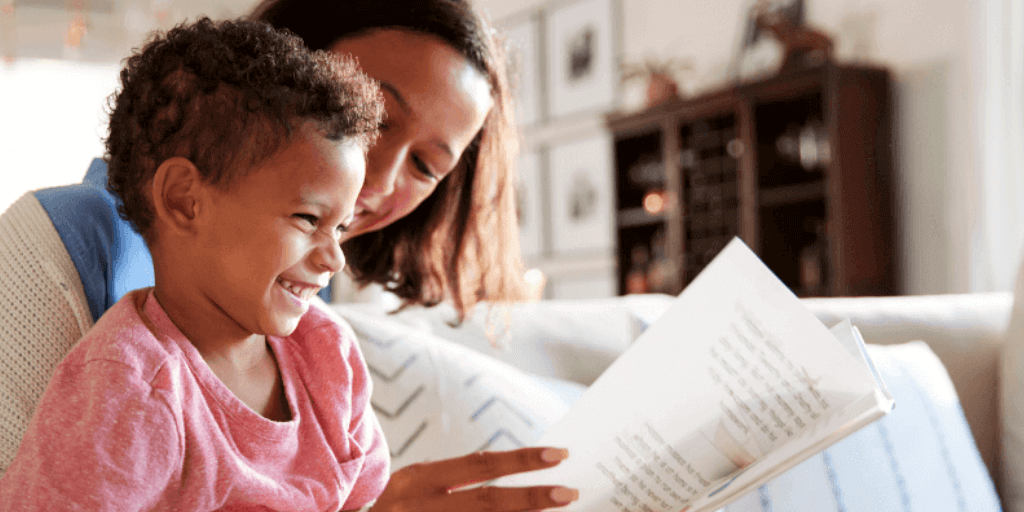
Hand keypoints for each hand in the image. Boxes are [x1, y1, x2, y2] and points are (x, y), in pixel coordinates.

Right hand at [370, 447, 578, 511]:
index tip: (558, 455)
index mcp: (417, 480)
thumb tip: (512, 482)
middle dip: (532, 498)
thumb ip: (453, 484)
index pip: (478, 465)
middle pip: (488, 503)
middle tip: (569, 493)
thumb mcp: (414, 488)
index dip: (521, 461)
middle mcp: (419, 507)